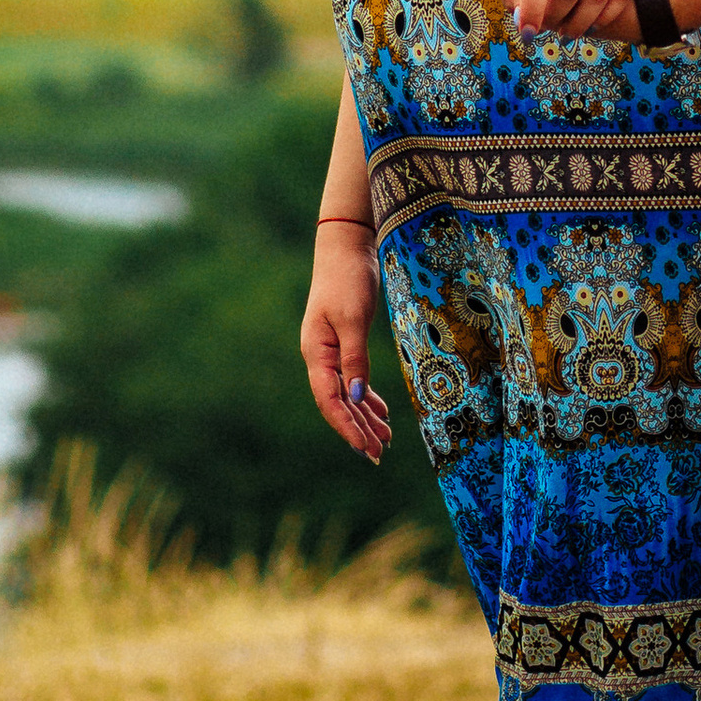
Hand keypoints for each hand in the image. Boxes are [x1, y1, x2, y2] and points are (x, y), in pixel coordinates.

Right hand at [300, 228, 392, 462]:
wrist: (346, 246)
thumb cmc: (347, 278)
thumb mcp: (353, 318)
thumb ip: (355, 358)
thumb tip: (358, 398)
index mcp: (316, 352)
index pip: (329, 400)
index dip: (347, 426)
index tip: (365, 448)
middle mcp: (320, 356)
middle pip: (338, 403)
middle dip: (358, 429)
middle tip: (379, 455)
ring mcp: (330, 350)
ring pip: (347, 394)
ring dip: (364, 417)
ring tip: (384, 440)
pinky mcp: (344, 342)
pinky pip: (354, 379)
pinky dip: (367, 397)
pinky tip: (380, 412)